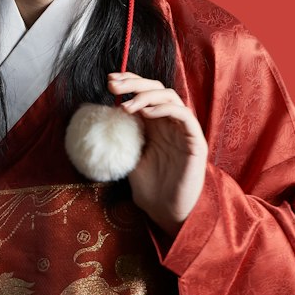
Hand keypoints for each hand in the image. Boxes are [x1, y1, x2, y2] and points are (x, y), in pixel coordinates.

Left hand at [108, 72, 206, 236]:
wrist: (167, 213)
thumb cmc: (150, 190)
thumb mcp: (128, 159)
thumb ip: (121, 139)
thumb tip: (99, 121)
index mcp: (155, 125)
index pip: (145, 93)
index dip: (129, 82)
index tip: (109, 81)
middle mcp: (170, 123)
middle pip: (156, 89)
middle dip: (134, 83)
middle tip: (113, 85)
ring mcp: (184, 130)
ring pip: (170, 97)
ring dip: (146, 95)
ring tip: (126, 106)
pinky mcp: (195, 141)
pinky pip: (183, 116)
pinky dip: (165, 109)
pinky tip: (146, 113)